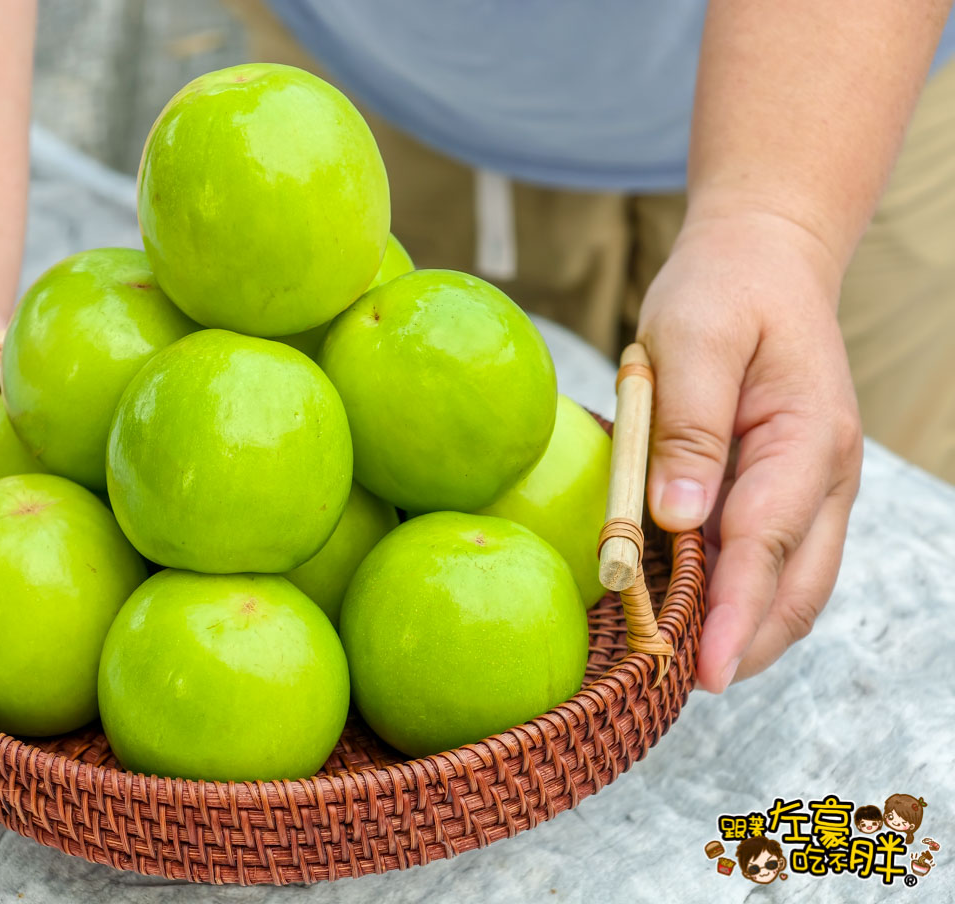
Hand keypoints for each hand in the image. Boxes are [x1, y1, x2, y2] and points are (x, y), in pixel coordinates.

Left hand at [638, 211, 862, 691]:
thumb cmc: (724, 291)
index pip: (769, 541)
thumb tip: (676, 519)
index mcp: (809, 436)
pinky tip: (685, 614)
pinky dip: (733, 597)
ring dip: (740, 630)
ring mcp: (811, 489)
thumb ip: (687, 427)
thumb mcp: (693, 338)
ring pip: (789, 584)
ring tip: (678, 667)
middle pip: (794, 585)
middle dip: (741, 642)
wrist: (762, 261)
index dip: (732, 609)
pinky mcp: (784, 492)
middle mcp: (825, 475)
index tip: (702, 668)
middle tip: (678, 686)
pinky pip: (769, 560)